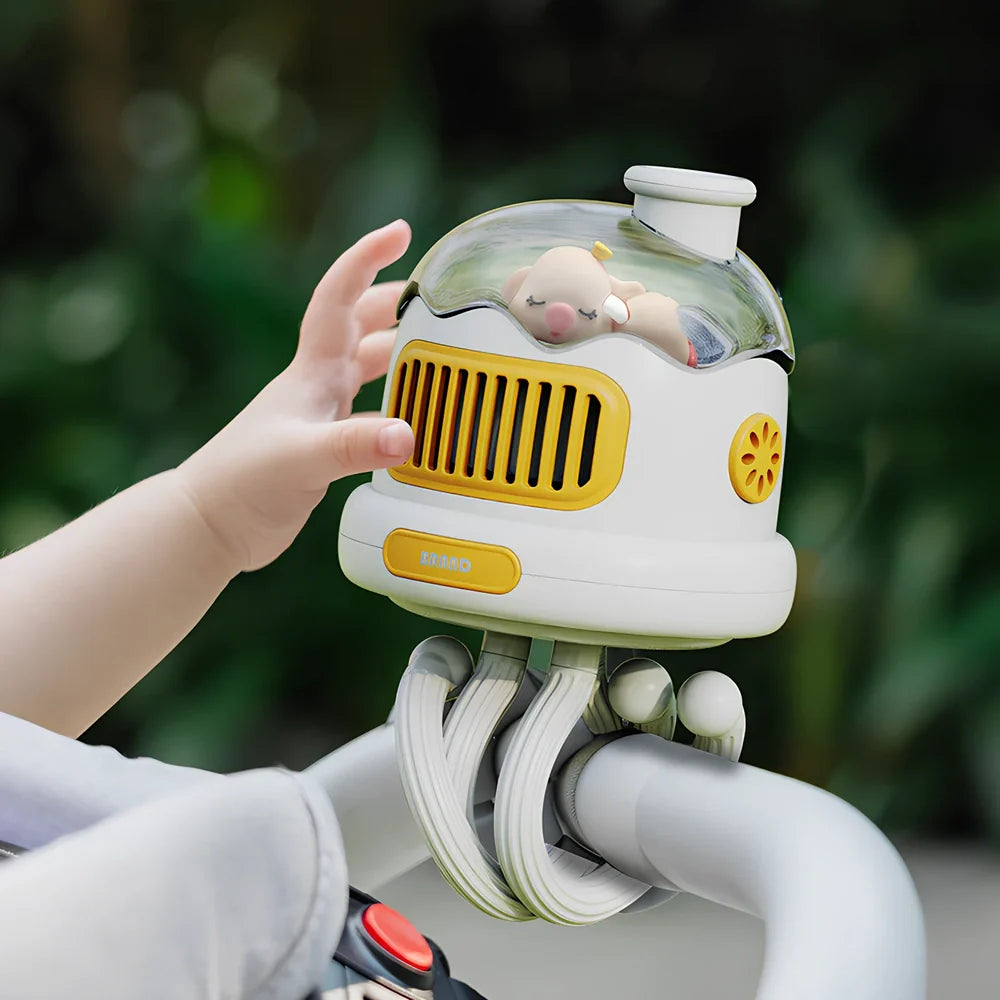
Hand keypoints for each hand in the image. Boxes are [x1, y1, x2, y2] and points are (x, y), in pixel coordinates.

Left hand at [177, 220, 415, 572]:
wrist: (213, 522)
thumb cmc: (243, 481)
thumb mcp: (301, 458)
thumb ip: (354, 446)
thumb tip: (407, 436)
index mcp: (312, 371)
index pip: (339, 298)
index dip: (367, 258)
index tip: (401, 230)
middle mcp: (319, 384)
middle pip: (362, 325)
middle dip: (397, 302)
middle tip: (436, 295)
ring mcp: (322, 414)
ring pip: (370, 368)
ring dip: (402, 354)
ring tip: (441, 351)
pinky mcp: (327, 446)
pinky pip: (373, 414)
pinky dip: (398, 410)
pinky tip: (419, 424)